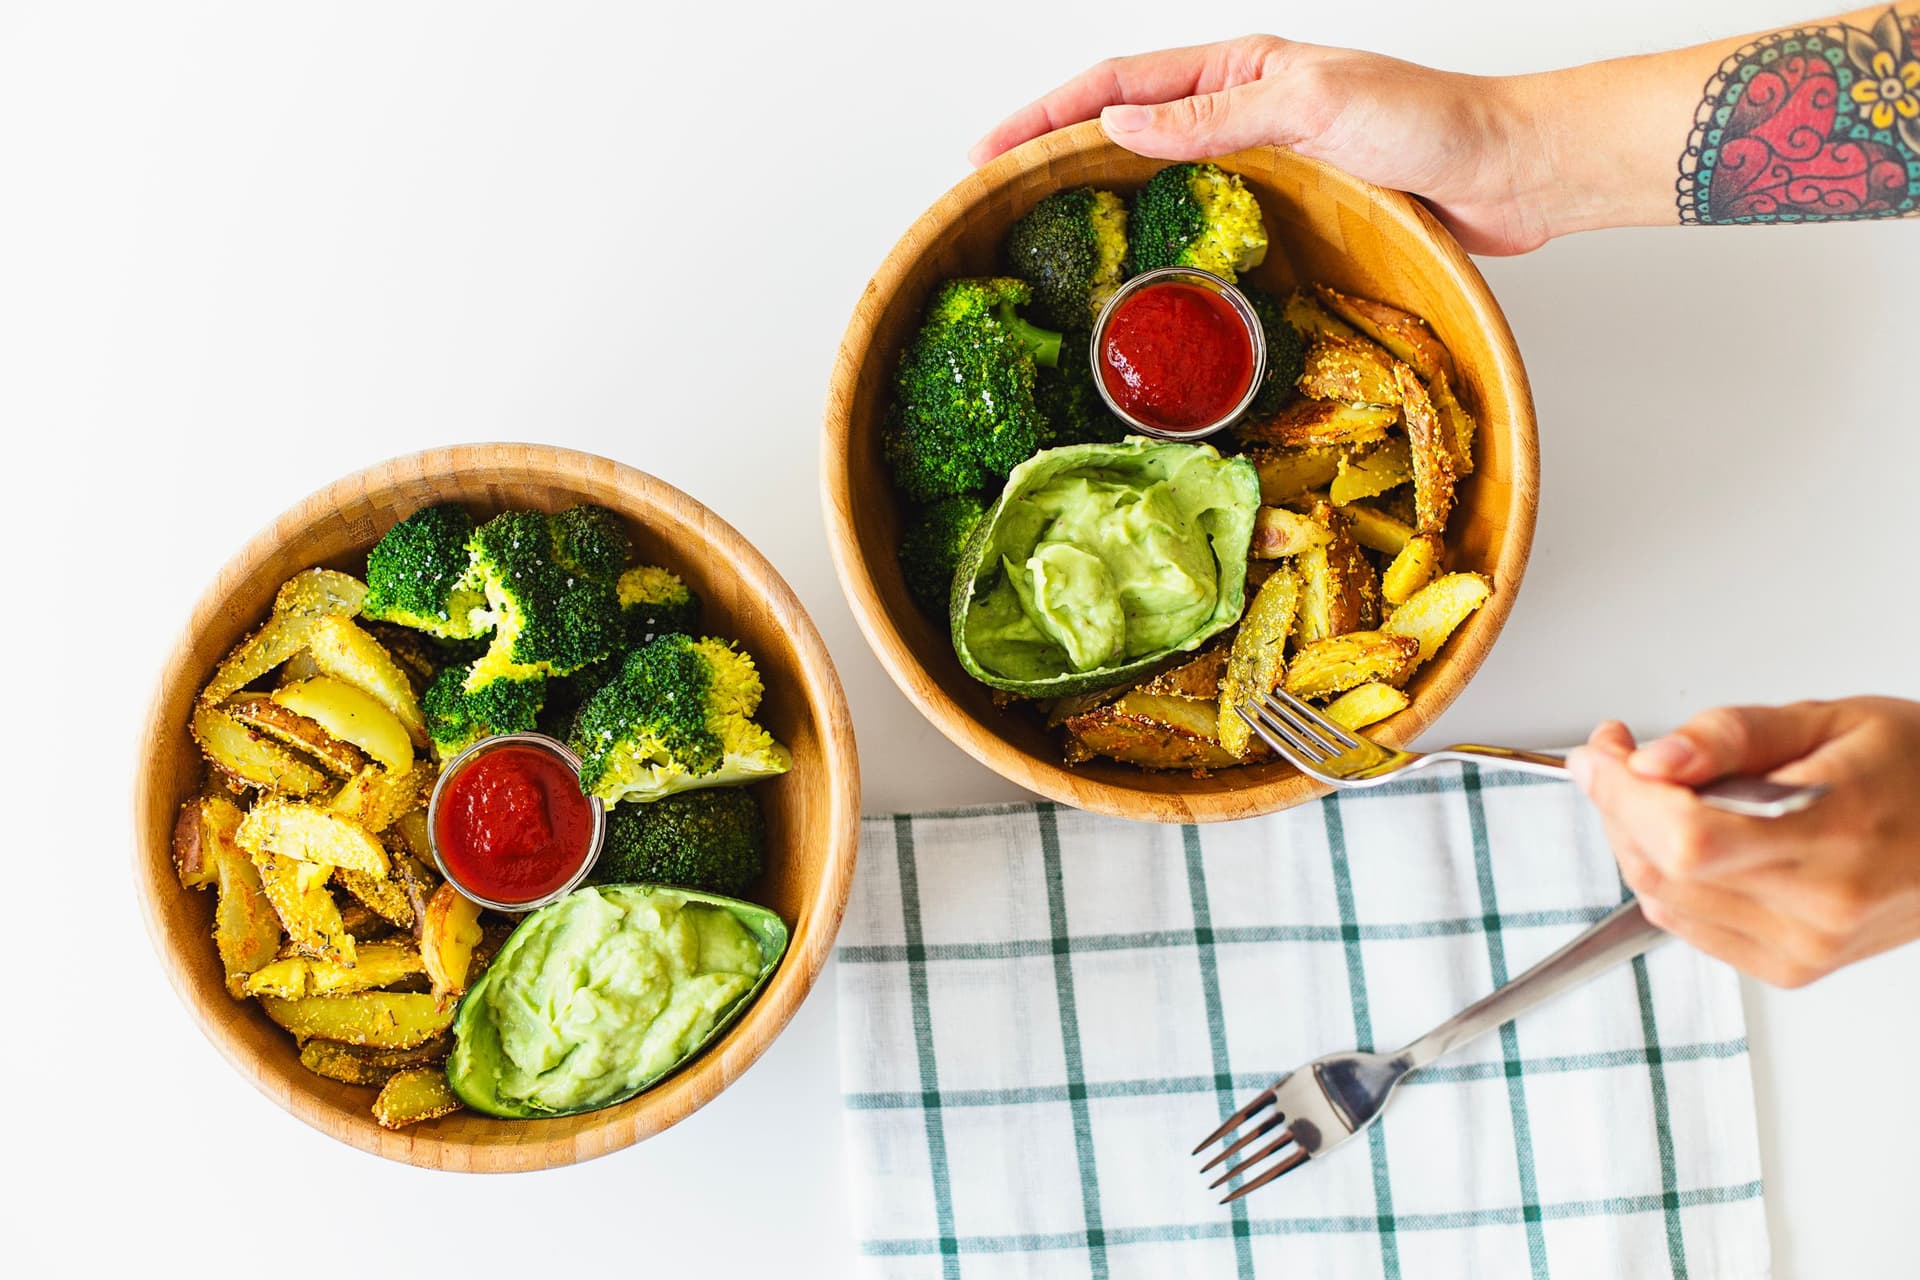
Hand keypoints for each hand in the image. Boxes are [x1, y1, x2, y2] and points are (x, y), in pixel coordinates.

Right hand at [970, 36, 1558, 255]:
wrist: (1505, 169)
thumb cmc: (1425, 124)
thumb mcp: (1310, 106)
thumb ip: (1214, 119)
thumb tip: (1117, 129)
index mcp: (1239, 66)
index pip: (1117, 85)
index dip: (1046, 116)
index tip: (989, 152)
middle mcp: (1241, 105)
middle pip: (1122, 123)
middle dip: (1052, 149)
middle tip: (994, 193)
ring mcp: (1261, 153)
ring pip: (1156, 170)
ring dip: (1096, 191)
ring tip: (1041, 228)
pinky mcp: (1288, 200)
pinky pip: (1202, 210)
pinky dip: (1156, 227)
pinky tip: (1137, 256)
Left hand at [1566, 698, 1919, 986]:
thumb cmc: (1916, 768)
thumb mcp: (1829, 720)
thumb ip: (1732, 736)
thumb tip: (1654, 758)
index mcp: (1839, 836)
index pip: (1690, 837)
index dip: (1623, 794)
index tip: (1601, 750)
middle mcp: (1822, 906)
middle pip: (1664, 868)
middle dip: (1618, 804)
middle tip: (1619, 755)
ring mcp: (1806, 947)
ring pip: (1662, 898)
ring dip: (1634, 838)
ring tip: (1656, 788)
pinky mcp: (1792, 968)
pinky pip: (1686, 924)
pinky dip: (1665, 875)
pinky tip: (1686, 836)